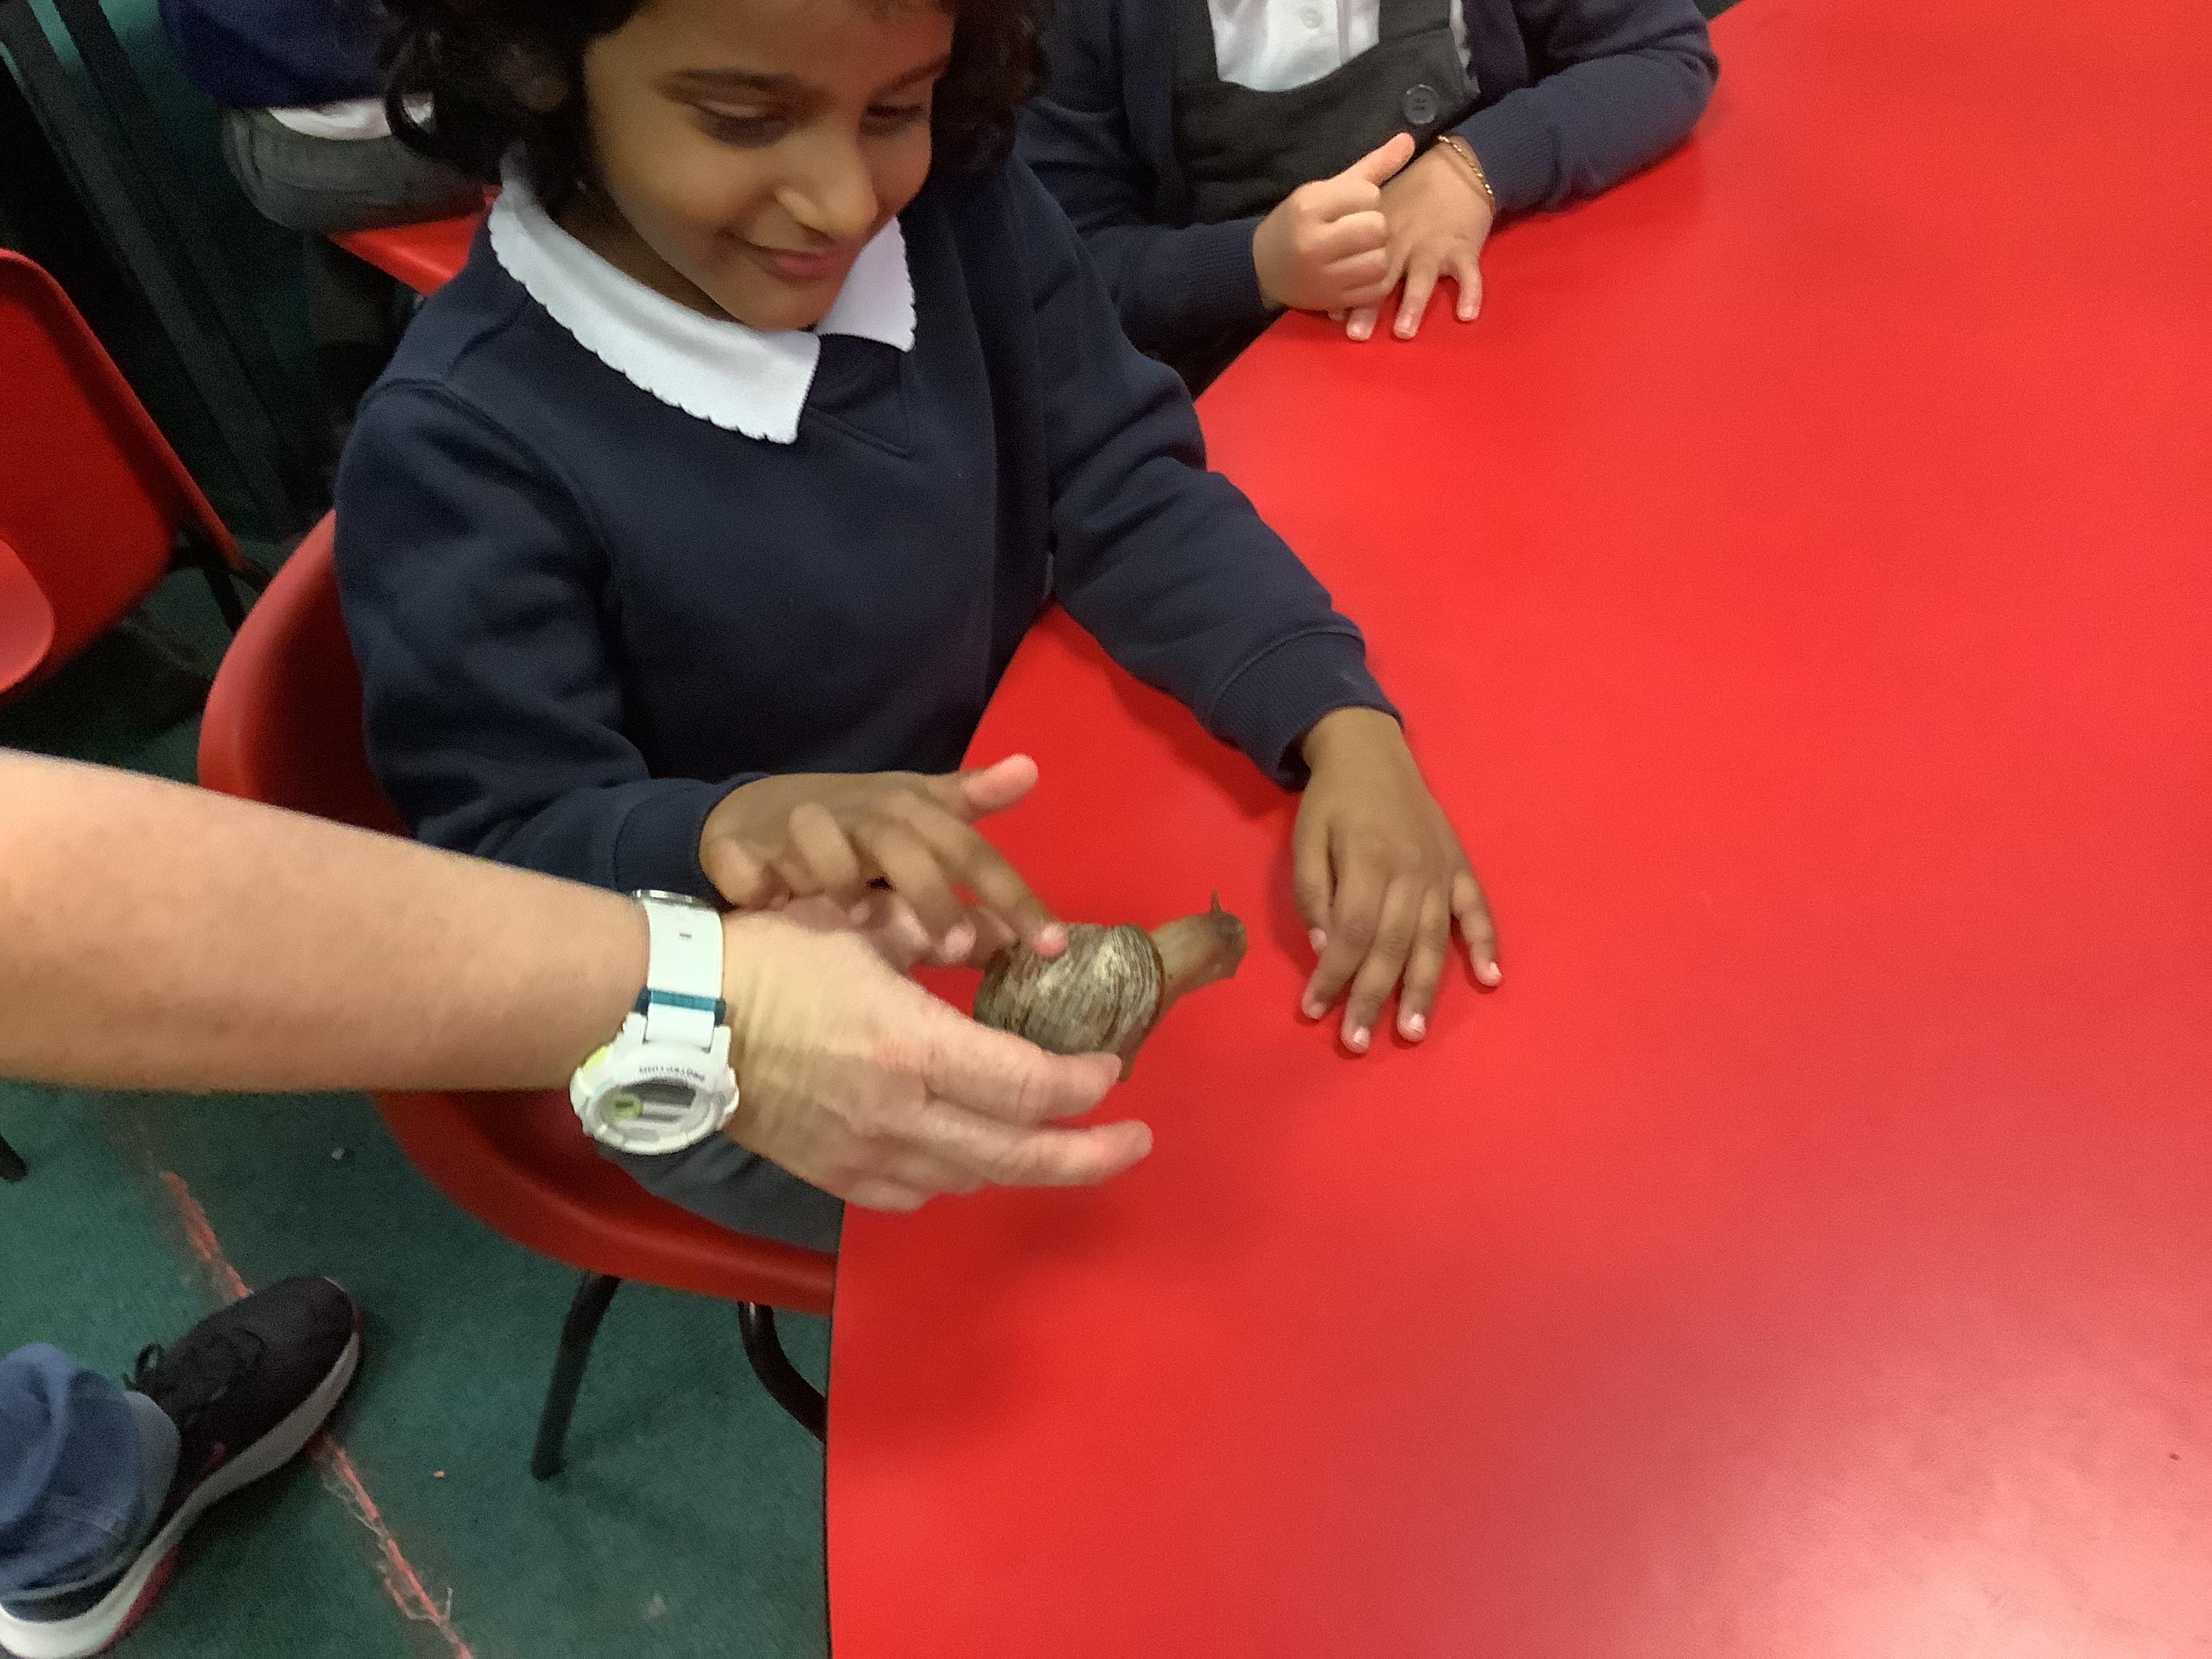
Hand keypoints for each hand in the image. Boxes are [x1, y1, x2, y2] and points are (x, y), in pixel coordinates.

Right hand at [700, 755, 1064, 965]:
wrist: (755, 813)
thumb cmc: (857, 825)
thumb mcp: (921, 823)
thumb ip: (978, 837)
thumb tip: (1034, 784)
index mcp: (910, 812)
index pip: (971, 850)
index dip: (1013, 895)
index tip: (1054, 946)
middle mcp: (859, 814)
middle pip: (904, 845)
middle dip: (934, 895)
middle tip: (959, 950)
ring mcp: (797, 829)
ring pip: (823, 843)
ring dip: (844, 878)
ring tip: (860, 920)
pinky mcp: (743, 848)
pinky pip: (750, 867)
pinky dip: (762, 885)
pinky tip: (774, 909)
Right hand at [718, 901, 1149, 1212]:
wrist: (677, 1018)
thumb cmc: (771, 957)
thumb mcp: (864, 926)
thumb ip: (934, 937)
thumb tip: (988, 938)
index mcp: (914, 1046)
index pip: (1029, 1084)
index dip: (1082, 1084)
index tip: (1110, 1069)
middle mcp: (901, 1114)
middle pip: (1019, 1153)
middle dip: (1090, 1153)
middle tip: (1135, 1142)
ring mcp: (866, 1155)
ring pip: (972, 1178)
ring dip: (1022, 1161)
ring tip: (1054, 1140)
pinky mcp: (834, 1177)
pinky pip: (915, 1194)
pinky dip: (955, 1178)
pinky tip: (970, 1157)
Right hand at [1251, 132, 1414, 314]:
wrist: (1262, 268)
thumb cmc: (1299, 222)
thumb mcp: (1327, 189)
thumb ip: (1371, 166)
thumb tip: (1409, 139)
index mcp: (1309, 206)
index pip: (1367, 195)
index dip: (1366, 199)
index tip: (1348, 206)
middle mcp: (1314, 242)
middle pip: (1377, 227)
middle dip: (1374, 226)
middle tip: (1357, 230)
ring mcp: (1322, 276)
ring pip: (1380, 260)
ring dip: (1377, 254)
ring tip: (1359, 252)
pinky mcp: (1332, 301)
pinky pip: (1376, 289)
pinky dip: (1374, 280)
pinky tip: (1358, 271)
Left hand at [1293, 708, 1499, 1052]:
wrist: (1370, 750)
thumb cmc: (1332, 801)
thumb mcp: (1305, 839)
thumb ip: (1313, 892)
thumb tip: (1324, 947)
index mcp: (1367, 860)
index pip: (1352, 932)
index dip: (1334, 975)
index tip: (1314, 1010)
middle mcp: (1410, 870)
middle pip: (1392, 946)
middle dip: (1372, 997)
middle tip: (1356, 1042)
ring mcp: (1440, 871)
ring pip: (1433, 939)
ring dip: (1423, 989)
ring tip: (1412, 1031)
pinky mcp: (1459, 867)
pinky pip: (1478, 910)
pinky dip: (1487, 943)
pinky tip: (1490, 978)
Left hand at [1340, 144, 1494, 342]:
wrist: (1457, 170)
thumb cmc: (1411, 196)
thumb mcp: (1380, 209)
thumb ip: (1358, 245)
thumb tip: (1338, 291)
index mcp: (1381, 237)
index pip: (1358, 266)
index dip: (1346, 292)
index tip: (1334, 316)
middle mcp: (1404, 244)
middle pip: (1383, 279)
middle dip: (1370, 308)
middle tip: (1357, 335)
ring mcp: (1434, 247)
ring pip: (1421, 278)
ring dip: (1412, 304)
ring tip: (1404, 332)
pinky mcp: (1464, 248)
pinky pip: (1469, 275)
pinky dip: (1470, 293)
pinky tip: (1467, 315)